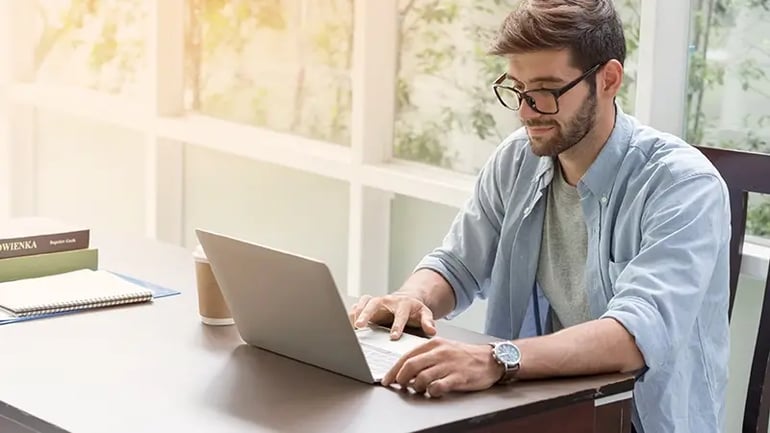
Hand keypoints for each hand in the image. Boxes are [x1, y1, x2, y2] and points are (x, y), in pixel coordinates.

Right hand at [348, 294, 436, 339]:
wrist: (406, 302)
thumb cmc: (414, 312)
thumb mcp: (424, 314)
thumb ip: (428, 322)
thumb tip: (432, 330)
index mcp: (403, 304)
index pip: (400, 314)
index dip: (397, 325)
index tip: (393, 337)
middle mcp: (387, 300)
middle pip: (375, 303)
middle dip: (367, 314)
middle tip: (361, 325)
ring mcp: (376, 302)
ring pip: (364, 303)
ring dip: (356, 313)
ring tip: (351, 326)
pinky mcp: (367, 305)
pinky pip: (357, 306)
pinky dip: (351, 314)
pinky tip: (347, 325)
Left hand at [382, 337, 503, 396]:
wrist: (490, 359)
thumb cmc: (464, 356)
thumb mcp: (443, 349)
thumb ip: (426, 357)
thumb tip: (406, 370)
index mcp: (434, 344)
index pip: (407, 356)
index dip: (394, 369)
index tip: (387, 379)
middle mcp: (440, 353)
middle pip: (410, 366)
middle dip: (401, 378)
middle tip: (400, 385)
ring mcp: (449, 365)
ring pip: (422, 377)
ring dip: (416, 387)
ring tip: (419, 389)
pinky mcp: (458, 377)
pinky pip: (438, 387)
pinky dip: (431, 392)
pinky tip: (433, 392)